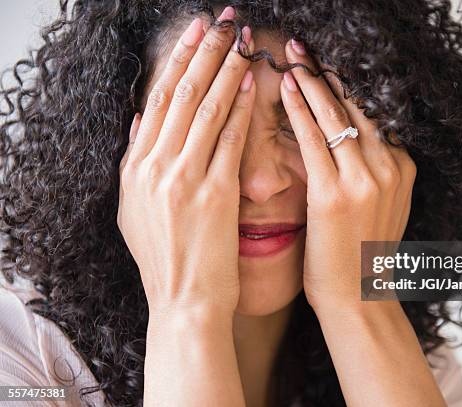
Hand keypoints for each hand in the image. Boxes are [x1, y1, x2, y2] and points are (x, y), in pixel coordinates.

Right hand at [117, 15, 255, 316]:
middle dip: (203, 52)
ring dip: (225, 70)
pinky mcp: (215, 195)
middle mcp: (154, 168)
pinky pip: (230, 140)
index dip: (177, 61)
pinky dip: (241, 108)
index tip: (195, 33)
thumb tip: (142, 119)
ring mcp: (183, 180)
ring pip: (205, 109)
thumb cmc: (167, 260)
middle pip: (181, 95)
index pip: (157, 100)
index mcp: (134, 169)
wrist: (185, 302)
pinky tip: (253, 83)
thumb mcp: (135, 210)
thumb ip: (137, 161)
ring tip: (241, 41)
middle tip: (222, 20)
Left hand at [280, 39, 416, 310]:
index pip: (374, 114)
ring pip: (336, 115)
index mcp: (403, 168)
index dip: (347, 87)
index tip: (327, 66)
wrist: (358, 299)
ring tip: (293, 57)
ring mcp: (365, 180)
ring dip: (311, 81)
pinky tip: (284, 87)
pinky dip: (299, 109)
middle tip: (306, 49)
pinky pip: (314, 139)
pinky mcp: (334, 194)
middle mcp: (389, 168)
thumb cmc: (360, 257)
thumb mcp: (382, 208)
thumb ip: (376, 173)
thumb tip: (355, 145)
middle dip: (329, 74)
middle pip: (357, 106)